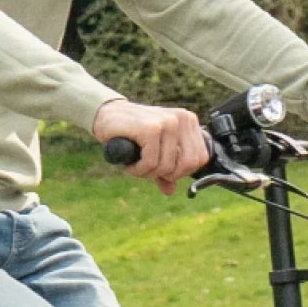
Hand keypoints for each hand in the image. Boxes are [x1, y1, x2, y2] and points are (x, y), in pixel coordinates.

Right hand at [92, 97, 208, 194]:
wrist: (107, 115)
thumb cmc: (132, 133)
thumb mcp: (154, 151)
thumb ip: (165, 170)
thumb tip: (171, 190)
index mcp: (188, 121)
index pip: (200, 158)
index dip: (181, 171)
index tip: (163, 170)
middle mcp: (181, 119)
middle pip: (187, 165)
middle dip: (166, 175)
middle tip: (148, 169)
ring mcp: (167, 122)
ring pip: (168, 166)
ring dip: (148, 173)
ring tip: (136, 165)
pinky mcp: (150, 128)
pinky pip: (151, 163)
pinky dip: (138, 170)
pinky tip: (129, 165)